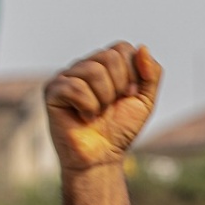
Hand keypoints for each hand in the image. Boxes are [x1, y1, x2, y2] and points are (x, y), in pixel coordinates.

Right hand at [45, 42, 161, 170]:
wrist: (102, 156)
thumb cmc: (120, 130)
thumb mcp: (145, 102)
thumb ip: (151, 75)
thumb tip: (143, 48)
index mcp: (105, 65)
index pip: (123, 48)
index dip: (133, 74)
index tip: (128, 96)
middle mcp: (85, 66)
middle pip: (110, 58)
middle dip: (119, 88)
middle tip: (110, 107)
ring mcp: (67, 76)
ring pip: (94, 71)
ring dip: (104, 99)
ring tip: (97, 113)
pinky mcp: (53, 90)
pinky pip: (76, 87)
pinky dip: (88, 107)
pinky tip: (83, 117)